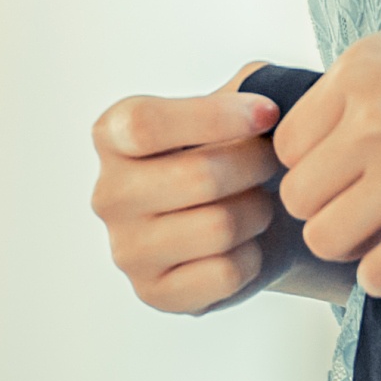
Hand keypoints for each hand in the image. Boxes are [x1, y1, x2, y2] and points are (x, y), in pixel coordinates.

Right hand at [88, 63, 302, 314]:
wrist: (246, 221)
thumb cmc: (233, 154)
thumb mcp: (232, 105)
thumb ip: (246, 86)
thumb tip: (269, 97)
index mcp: (111, 136)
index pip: (145, 123)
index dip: (215, 117)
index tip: (268, 113)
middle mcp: (108, 194)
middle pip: (196, 177)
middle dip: (254, 164)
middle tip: (272, 161)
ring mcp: (126, 250)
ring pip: (218, 227)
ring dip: (257, 212)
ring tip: (258, 203)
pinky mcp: (154, 294)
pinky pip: (224, 273)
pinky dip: (252, 258)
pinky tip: (246, 245)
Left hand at [273, 0, 380, 298]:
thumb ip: (364, 89)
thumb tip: (327, 135)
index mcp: (358, 73)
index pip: (285, 146)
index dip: (313, 167)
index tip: (344, 173)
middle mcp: (371, 121)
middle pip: (297, 197)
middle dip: (327, 209)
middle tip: (364, 209)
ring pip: (325, 239)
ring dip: (351, 246)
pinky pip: (379, 274)